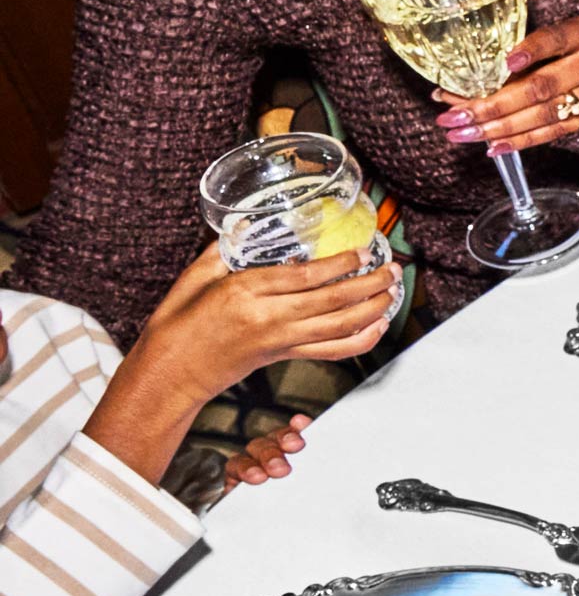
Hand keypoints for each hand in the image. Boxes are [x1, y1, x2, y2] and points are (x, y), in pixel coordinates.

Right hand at [83, 246, 395, 484]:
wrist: (168, 373)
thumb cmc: (177, 324)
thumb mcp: (194, 278)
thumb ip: (224, 250)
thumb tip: (250, 222)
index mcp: (245, 292)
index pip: (305, 277)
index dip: (340, 263)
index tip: (362, 250)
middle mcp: (268, 318)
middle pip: (332, 301)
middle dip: (369, 284)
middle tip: (392, 268)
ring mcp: (280, 341)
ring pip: (339, 327)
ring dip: (373, 308)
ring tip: (393, 290)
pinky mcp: (284, 357)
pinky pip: (332, 351)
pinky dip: (361, 340)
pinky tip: (378, 326)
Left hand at [439, 14, 578, 150]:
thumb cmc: (571, 41)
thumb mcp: (554, 32)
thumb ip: (521, 51)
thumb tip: (462, 83)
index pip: (557, 39)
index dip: (532, 50)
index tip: (506, 63)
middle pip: (546, 86)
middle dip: (495, 104)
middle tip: (457, 115)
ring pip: (547, 114)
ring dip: (501, 127)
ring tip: (465, 132)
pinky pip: (554, 132)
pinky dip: (522, 140)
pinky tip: (493, 146)